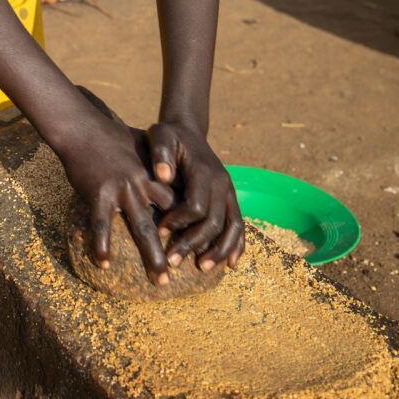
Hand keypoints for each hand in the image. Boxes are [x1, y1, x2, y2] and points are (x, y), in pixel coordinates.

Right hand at [57, 105, 176, 284]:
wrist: (82, 128)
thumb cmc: (112, 136)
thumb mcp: (144, 144)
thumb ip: (159, 162)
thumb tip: (170, 174)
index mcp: (157, 172)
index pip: (183, 201)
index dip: (194, 223)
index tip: (203, 243)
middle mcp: (145, 182)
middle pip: (170, 218)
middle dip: (182, 243)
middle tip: (191, 268)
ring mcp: (123, 188)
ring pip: (143, 228)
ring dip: (153, 255)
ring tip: (159, 278)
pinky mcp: (99, 193)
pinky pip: (102, 225)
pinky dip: (102, 245)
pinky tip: (103, 262)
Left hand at [146, 121, 244, 270]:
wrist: (187, 130)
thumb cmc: (169, 135)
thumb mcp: (161, 135)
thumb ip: (161, 153)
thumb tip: (163, 175)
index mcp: (205, 171)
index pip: (197, 205)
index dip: (179, 222)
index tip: (160, 232)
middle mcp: (222, 183)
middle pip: (214, 222)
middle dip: (194, 243)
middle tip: (172, 261)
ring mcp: (229, 191)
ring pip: (231, 226)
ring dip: (218, 250)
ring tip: (202, 268)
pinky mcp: (230, 198)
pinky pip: (239, 224)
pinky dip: (237, 244)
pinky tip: (229, 263)